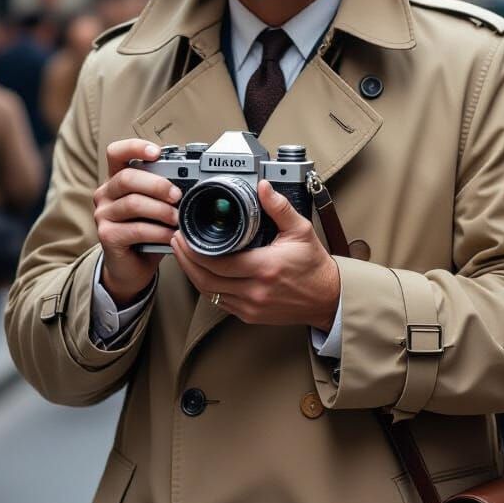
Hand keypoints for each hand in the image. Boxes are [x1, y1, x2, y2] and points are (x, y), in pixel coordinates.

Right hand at [94, 139, 178, 305]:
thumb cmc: (147, 231)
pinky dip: (158, 231)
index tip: (157, 152)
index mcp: (117, 179)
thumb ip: (164, 191)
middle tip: (177, 195)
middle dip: (157, 184)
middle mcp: (106, 193)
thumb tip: (192, 182)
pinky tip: (170, 235)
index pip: (117, 153)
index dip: (135, 147)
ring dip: (161, 210)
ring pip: (133, 203)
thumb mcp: (156, 206)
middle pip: (127, 178)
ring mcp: (103, 214)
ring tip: (177, 218)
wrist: (132, 267)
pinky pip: (136, 229)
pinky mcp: (107, 236)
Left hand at [171, 179, 340, 330]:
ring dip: (192, 274)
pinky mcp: (249, 315)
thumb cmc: (314, 265)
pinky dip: (207, 287)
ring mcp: (251, 306)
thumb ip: (279, 207)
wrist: (327, 297)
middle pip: (206, 279)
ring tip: (184, 255)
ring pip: (209, 293)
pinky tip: (201, 273)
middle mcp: (255, 290)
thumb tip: (263, 187)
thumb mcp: (300, 230)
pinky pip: (219, 302)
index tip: (184, 235)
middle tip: (177, 242)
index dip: (194, 250)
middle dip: (186, 260)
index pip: (218, 262)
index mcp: (265, 267)